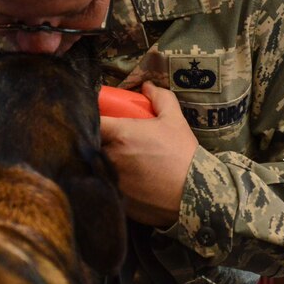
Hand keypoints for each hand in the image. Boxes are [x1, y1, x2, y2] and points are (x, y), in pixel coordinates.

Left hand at [100, 82, 198, 227]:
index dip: (91, 119)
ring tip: (120, 160)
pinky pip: (104, 184)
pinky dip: (109, 180)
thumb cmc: (182, 153)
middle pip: (90, 144)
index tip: (100, 120)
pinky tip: (126, 179)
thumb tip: (147, 86)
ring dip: (102, 160)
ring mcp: (110, 178)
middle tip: (110, 139)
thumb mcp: (174, 119)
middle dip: (97, 140)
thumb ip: (160, 98)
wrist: (194, 192)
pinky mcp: (114, 197)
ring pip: (95, 165)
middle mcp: (109, 156)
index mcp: (119, 133)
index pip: (91, 121)